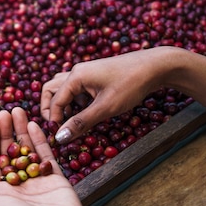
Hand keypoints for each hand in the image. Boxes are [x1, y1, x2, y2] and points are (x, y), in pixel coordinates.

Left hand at [0, 107, 89, 205]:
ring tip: (18, 111)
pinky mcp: (57, 181)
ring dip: (22, 131)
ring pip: (28, 151)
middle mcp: (18, 187)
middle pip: (10, 152)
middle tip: (5, 111)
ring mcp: (38, 182)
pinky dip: (40, 140)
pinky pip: (47, 156)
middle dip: (7, 132)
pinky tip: (34, 125)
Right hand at [40, 47, 183, 143]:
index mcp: (76, 76)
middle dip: (50, 109)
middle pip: (51, 90)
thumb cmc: (131, 84)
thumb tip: (60, 137)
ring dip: (62, 104)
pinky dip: (74, 101)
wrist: (155, 66)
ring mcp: (86, 72)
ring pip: (63, 88)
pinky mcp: (95, 76)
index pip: (55, 101)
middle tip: (56, 127)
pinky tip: (84, 112)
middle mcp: (77, 72)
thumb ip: (81, 122)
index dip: (53, 121)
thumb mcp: (106, 107)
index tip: (57, 138)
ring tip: (69, 121)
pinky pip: (76, 88)